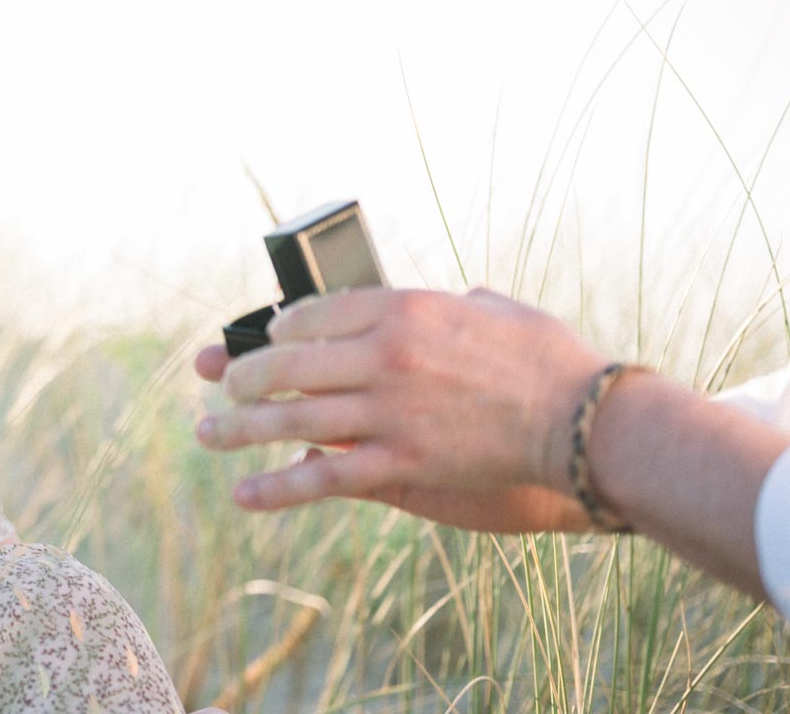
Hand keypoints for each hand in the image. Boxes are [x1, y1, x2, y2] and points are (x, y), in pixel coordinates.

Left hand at [195, 287, 608, 515]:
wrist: (587, 420)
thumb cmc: (551, 359)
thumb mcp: (494, 308)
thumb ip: (457, 303)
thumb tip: (451, 301)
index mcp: (403, 308)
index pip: (313, 314)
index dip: (279, 329)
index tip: (267, 338)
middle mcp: (385, 354)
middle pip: (287, 364)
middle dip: (243, 375)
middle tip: (222, 384)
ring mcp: (390, 410)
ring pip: (292, 418)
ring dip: (241, 428)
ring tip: (208, 435)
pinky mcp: (404, 462)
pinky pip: (325, 476)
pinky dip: (279, 487)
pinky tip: (245, 494)